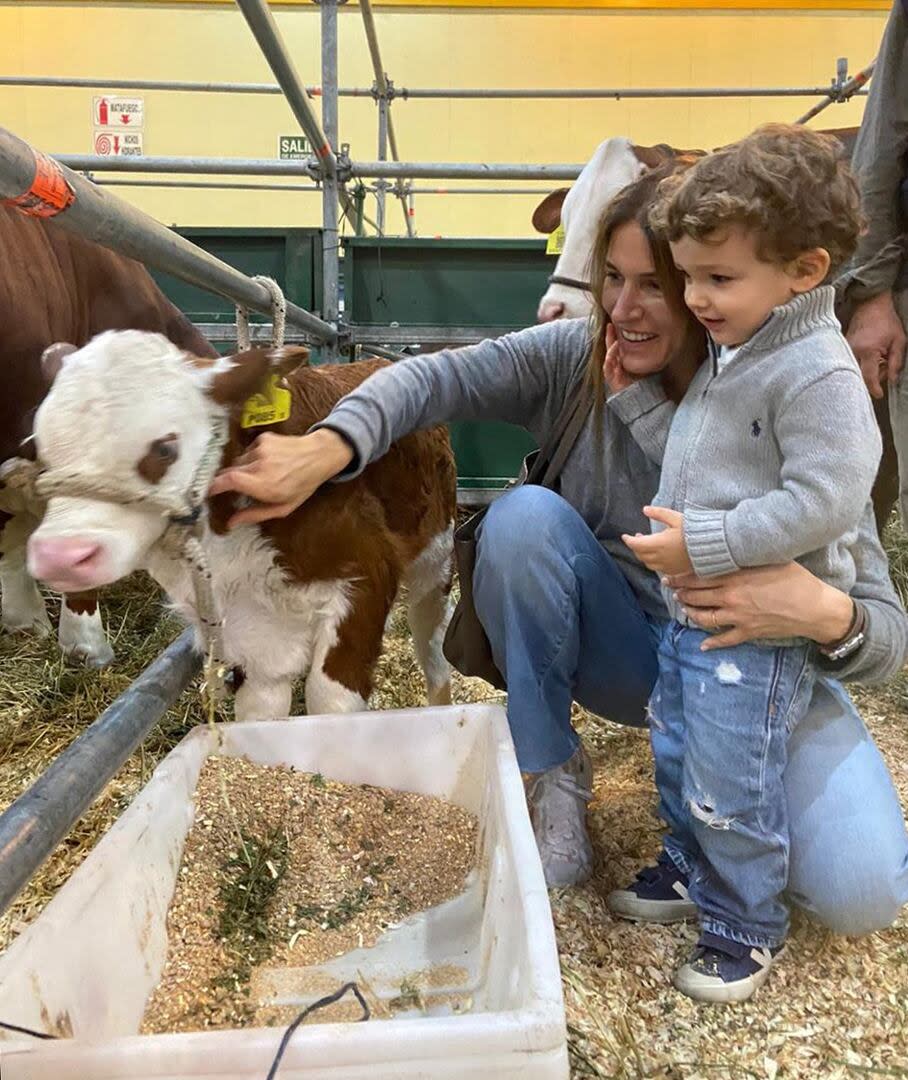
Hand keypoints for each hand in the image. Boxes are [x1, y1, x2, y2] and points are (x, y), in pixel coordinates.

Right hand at [208, 428, 353, 527]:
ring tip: (258, 475)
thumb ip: (255, 515)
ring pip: (238, 461)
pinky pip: (248, 451)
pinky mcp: (262, 438)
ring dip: (242, 470)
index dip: (213, 485)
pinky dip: (251, 458)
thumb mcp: (283, 507)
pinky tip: (266, 462)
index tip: (206, 492)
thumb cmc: (302, 486)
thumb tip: (231, 522)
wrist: (319, 455)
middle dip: (226, 481)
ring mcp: (260, 449)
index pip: (229, 480)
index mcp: (264, 484)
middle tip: (231, 489)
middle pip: (229, 471)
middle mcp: (259, 464)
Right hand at [603, 323, 638, 393]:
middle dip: (609, 337)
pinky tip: (614, 349)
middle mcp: (615, 365)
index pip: (616, 346)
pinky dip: (610, 357)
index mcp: (621, 362)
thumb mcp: (643, 366)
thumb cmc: (641, 384)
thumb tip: (651, 342)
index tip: (616, 325)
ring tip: (614, 336)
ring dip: (610, 345)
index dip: (615, 336)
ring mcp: (612, 372)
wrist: (638, 399)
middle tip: (610, 325)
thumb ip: (644, 356)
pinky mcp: (610, 378)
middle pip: (610, 348)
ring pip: (608, 355)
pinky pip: (607, 366)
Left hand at [622, 506, 692, 575]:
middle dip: (635, 546)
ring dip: (643, 555)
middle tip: (636, 538)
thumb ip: (659, 513)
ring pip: (647, 563)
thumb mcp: (676, 518)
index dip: (628, 540)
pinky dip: (652, 562)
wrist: (712, 547)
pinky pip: (658, 569)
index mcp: (658, 544)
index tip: (625, 536)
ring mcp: (667, 566)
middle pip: (640, 554)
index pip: (636, 544)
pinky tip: (656, 555)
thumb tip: (645, 509)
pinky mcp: (674, 571)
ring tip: (645, 545)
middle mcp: (660, 557)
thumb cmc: (695, 531)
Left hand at [664, 562, 854, 649]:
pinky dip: (712, 643)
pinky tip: (702, 645)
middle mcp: (732, 597)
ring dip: (690, 613)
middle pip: (697, 596)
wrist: (815, 608)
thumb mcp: (770, 560)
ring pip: (704, 617)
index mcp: (736, 577)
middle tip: (671, 589)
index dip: (682, 577)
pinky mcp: (748, 632)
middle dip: (681, 593)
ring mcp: (738, 616)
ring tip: (683, 608)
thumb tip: (731, 548)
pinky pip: (725, 639)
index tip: (672, 574)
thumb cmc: (796, 579)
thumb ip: (746, 558)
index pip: (700, 576)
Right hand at [846, 291, 905, 398]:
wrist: (870, 304)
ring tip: (877, 360)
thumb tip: (893, 379)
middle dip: (872, 379)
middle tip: (884, 369)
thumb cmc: (886, 320)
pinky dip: (860, 365)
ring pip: (854, 371)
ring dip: (866, 372)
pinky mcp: (842, 349)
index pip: (869, 377)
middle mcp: (852, 352)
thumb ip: (896, 362)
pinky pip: (849, 364)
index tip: (879, 395)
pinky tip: (868, 358)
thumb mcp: (899, 341)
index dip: (874, 389)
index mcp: (867, 351)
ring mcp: (845, 350)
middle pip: (860, 377)